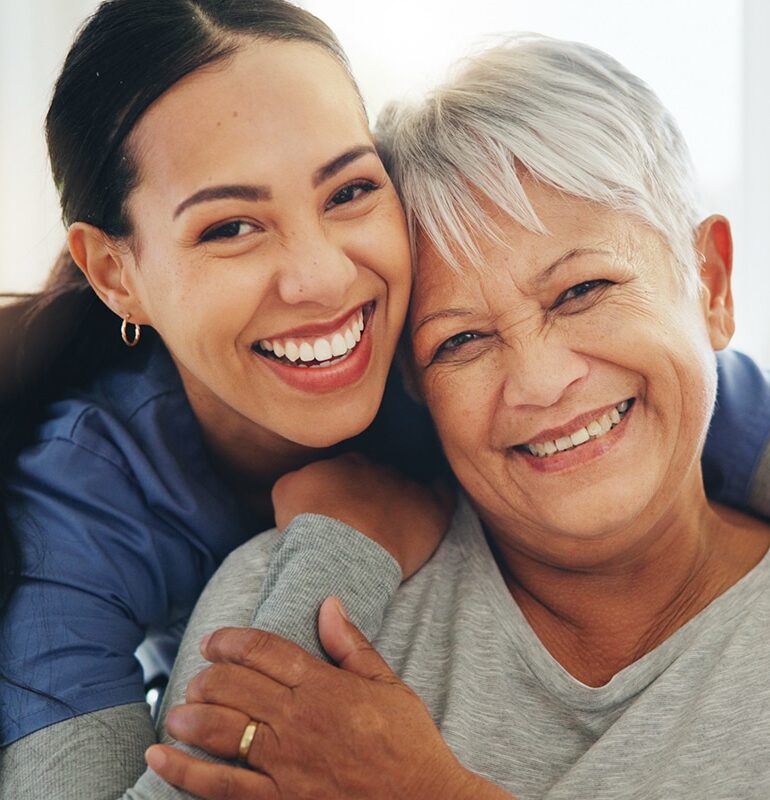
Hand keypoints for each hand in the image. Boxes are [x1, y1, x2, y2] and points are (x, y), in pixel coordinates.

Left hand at [146, 600, 507, 799]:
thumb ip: (352, 645)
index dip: (232, 641)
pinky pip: (221, 785)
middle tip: (198, 676)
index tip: (214, 641)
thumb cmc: (409, 743)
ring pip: (221, 729)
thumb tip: (329, 603)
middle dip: (207, 676)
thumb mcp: (389, 685)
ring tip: (177, 709)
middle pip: (234, 686)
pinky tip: (160, 757)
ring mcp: (286, 763)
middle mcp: (299, 719)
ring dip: (190, 715)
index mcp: (324, 686)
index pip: (265, 651)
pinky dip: (184, 772)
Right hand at [272, 453, 453, 577]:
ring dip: (402, 498)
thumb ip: (298, 478)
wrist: (340, 548)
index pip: (350, 468)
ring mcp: (407, 485)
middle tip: (364, 521)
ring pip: (408, 484)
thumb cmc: (309, 525)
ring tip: (395, 522)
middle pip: (379, 476)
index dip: (346, 489)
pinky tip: (437, 499)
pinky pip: (443, 493)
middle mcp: (379, 467)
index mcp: (346, 461)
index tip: (340, 509)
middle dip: (373, 493)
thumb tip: (304, 482)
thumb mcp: (285, 491)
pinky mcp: (432, 508)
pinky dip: (439, 494)